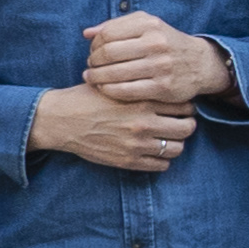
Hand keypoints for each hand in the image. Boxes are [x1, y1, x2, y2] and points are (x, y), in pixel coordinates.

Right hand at [33, 84, 197, 174]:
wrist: (61, 120)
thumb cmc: (87, 98)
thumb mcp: (115, 83)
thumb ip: (140, 84)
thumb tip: (165, 82)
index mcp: (141, 100)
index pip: (183, 104)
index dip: (186, 105)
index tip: (183, 106)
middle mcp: (143, 123)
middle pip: (187, 127)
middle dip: (187, 124)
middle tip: (181, 122)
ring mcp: (136, 144)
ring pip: (177, 148)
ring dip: (177, 143)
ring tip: (170, 137)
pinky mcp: (128, 161)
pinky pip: (161, 165)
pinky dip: (163, 159)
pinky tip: (156, 151)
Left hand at [78, 13, 232, 109]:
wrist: (200, 63)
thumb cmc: (166, 43)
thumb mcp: (147, 25)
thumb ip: (116, 25)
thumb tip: (87, 33)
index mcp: (150, 25)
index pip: (108, 34)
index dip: (95, 44)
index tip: (93, 51)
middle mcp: (156, 43)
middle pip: (108, 53)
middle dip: (93, 61)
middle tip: (90, 66)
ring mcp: (160, 66)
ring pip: (114, 73)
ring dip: (96, 77)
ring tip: (92, 78)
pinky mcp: (162, 87)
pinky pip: (125, 91)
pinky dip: (109, 90)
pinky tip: (105, 88)